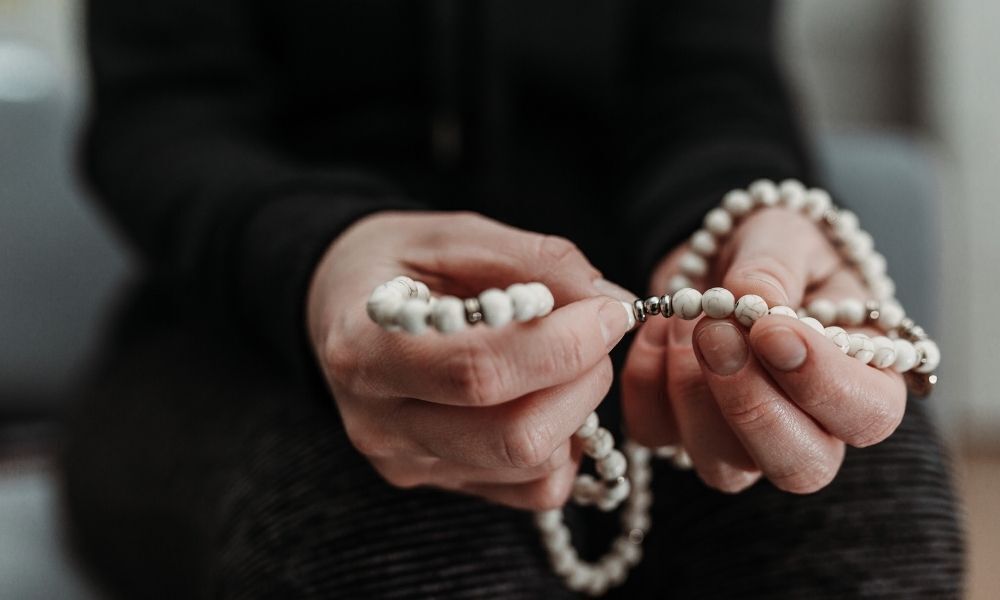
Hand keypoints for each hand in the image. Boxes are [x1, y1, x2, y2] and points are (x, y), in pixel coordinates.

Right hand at [307, 211, 633, 509]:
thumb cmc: (395, 263)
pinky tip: (545, 397)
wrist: (342, 308)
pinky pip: (535, 491)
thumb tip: (611, 300)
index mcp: (363, 350)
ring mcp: (409, 463)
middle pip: (514, 437)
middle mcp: (379, 424)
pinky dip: (565, 444)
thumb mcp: (451, 234)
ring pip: (532, 467)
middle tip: (595, 330)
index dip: (562, 344)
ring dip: (578, 408)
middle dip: (582, 379)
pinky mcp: (441, 484)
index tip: (608, 309)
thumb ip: (532, 259)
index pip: (478, 372)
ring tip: (565, 356)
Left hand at [620, 207, 906, 492]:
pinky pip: (656, 433)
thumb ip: (775, 265)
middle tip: (715, 332)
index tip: (772, 331)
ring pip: (724, 468)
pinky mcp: (681, 433)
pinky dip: (645, 381)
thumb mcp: (785, 235)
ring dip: (692, 391)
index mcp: (865, 378)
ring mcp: (745, 443)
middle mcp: (812, 428)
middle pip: (800, 465)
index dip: (822, 383)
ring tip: (684, 319)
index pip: (866, 415)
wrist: (719, 256)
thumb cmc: (776, 250)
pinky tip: (655, 328)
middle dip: (751, 404)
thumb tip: (751, 297)